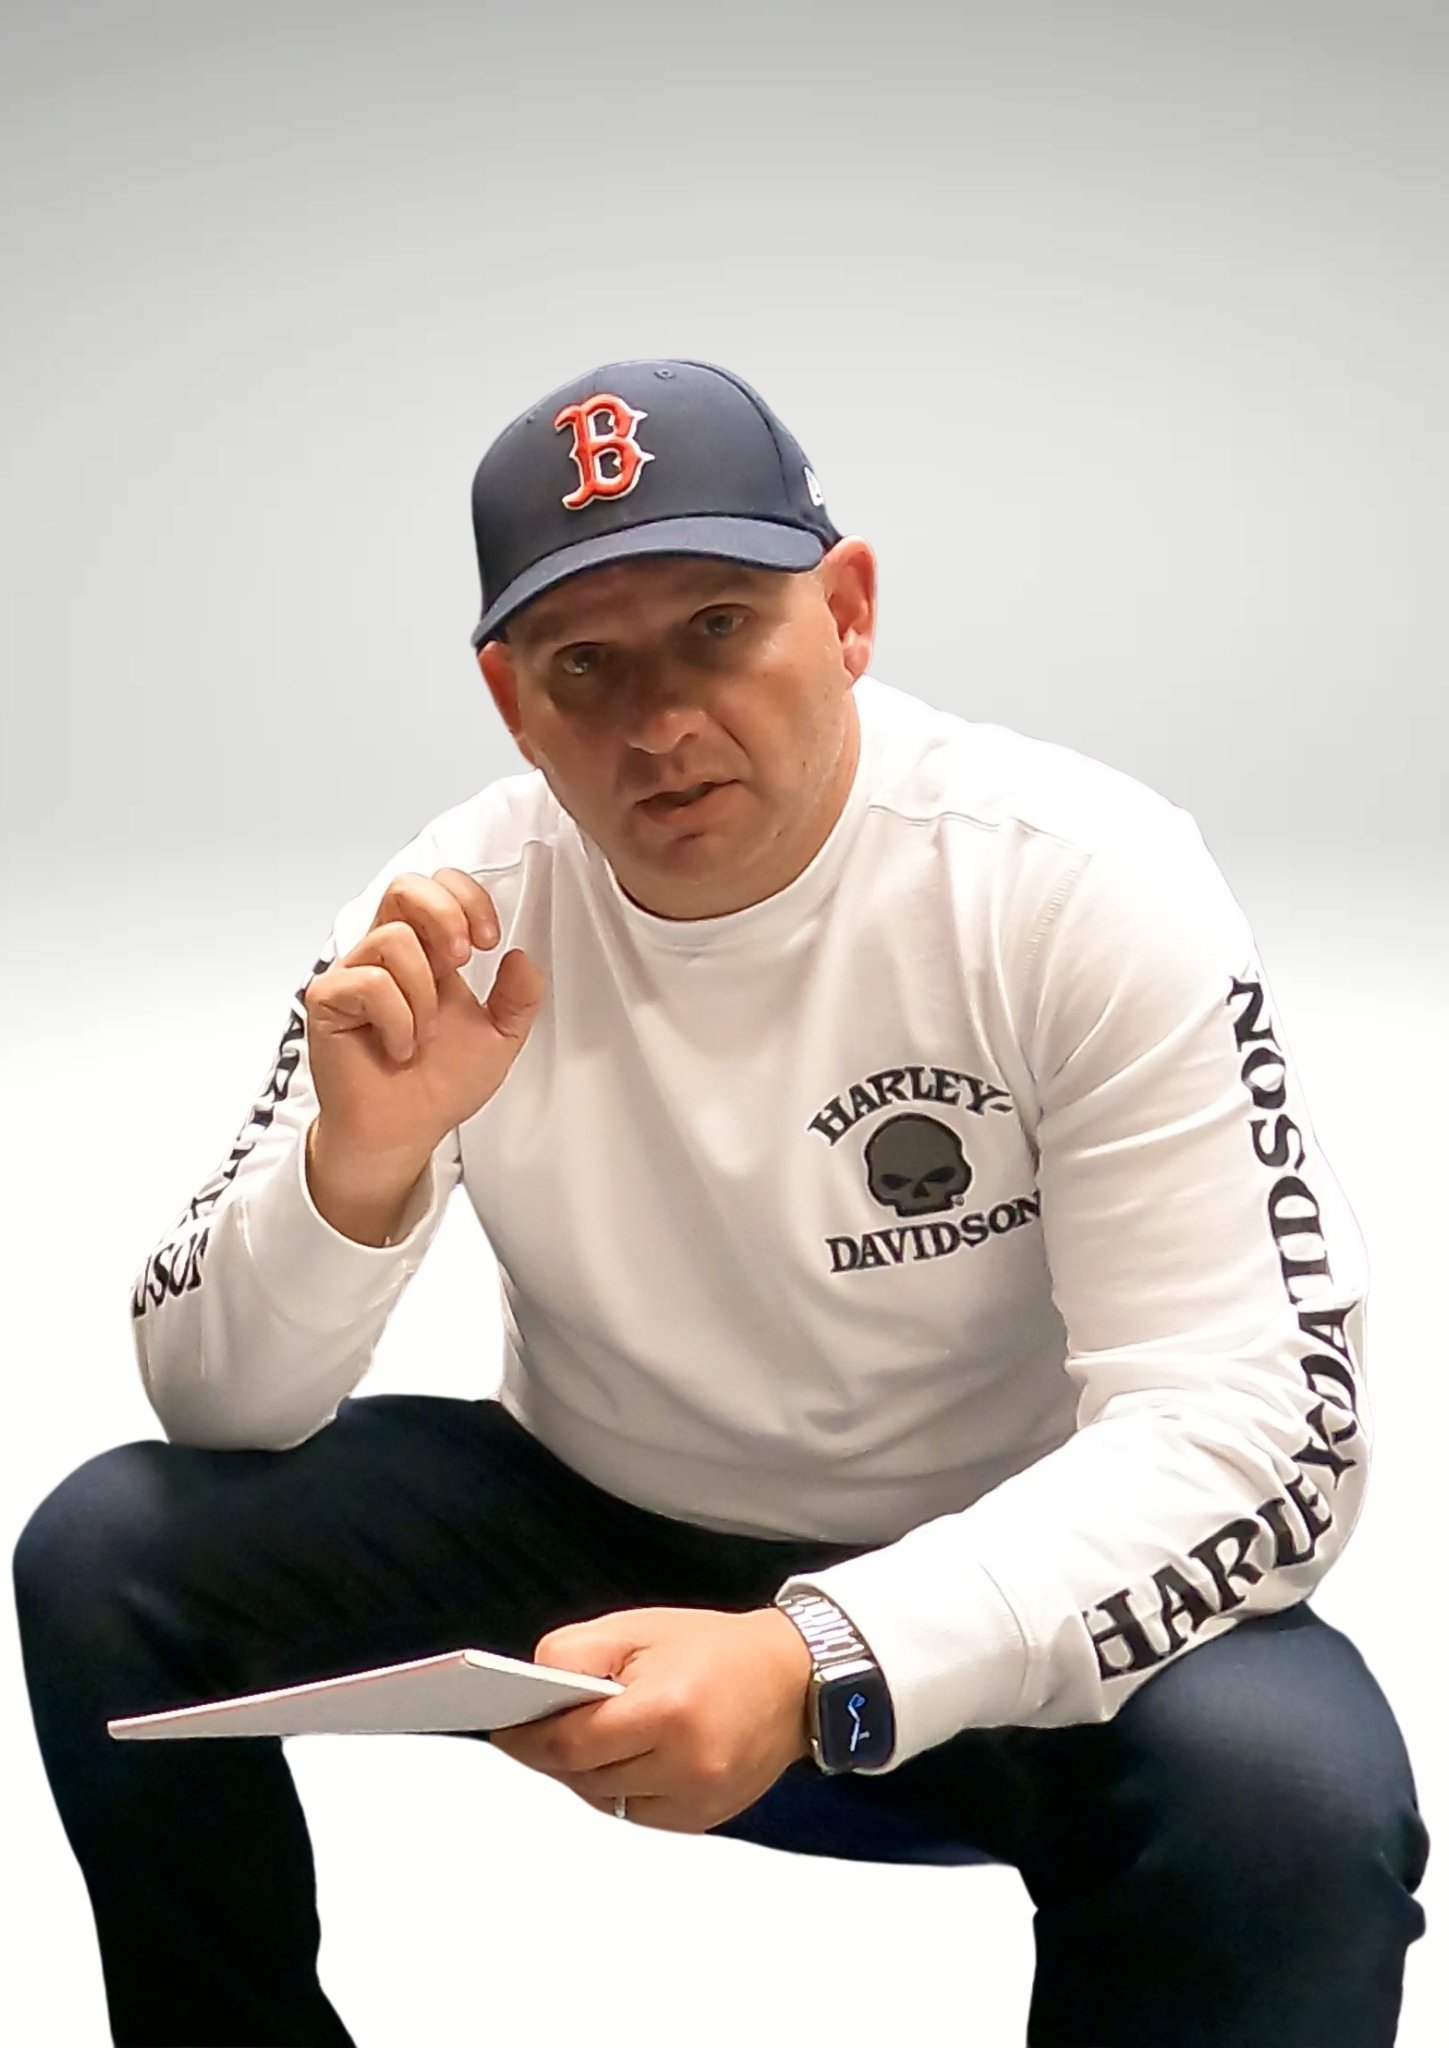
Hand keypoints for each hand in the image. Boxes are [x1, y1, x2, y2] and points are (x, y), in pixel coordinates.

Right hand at [304, 867, 547, 1165]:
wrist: (404, 1131)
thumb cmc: (438, 1085)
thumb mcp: (499, 1037)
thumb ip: (519, 998)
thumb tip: (523, 957)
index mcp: (427, 952)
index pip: (438, 888)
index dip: (467, 897)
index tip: (490, 940)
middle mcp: (388, 955)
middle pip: (405, 887)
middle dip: (444, 915)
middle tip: (463, 959)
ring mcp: (355, 974)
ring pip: (393, 939)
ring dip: (424, 993)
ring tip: (423, 1034)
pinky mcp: (330, 999)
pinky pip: (369, 983)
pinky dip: (398, 1021)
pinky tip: (398, 1049)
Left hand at [488, 1606, 814, 1834]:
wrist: (793, 1678)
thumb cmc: (710, 1645)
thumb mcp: (639, 1628)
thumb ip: (577, 1653)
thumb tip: (530, 1689)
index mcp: (667, 1709)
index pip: (572, 1743)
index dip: (527, 1740)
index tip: (500, 1729)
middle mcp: (683, 1765)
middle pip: (584, 1775)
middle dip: (551, 1753)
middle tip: (530, 1728)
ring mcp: (696, 1800)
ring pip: (604, 1799)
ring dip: (581, 1772)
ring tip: (578, 1738)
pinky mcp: (702, 1820)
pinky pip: (634, 1812)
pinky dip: (616, 1788)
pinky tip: (621, 1757)